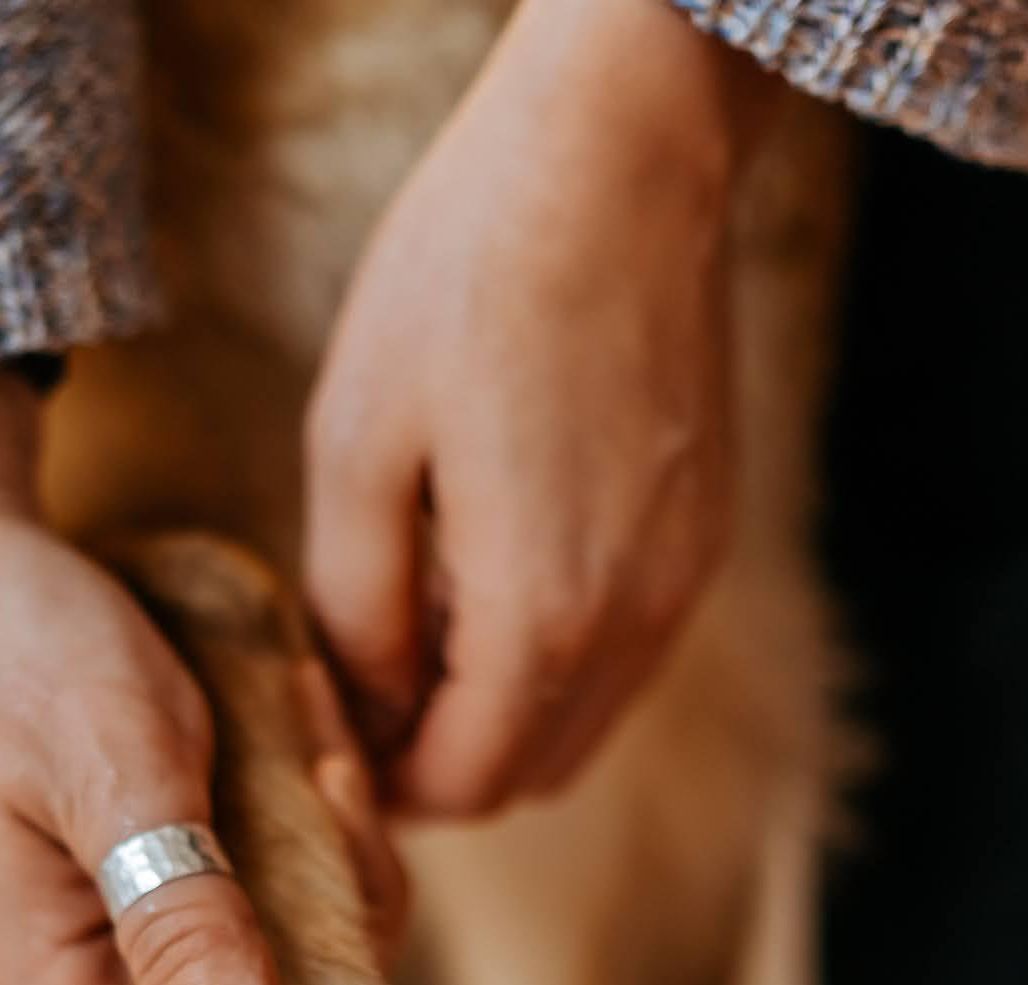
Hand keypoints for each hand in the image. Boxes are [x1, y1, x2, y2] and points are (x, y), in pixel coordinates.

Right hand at [0, 372, 402, 984]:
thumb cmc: (13, 654)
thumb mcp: (114, 778)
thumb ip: (180, 925)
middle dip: (339, 962)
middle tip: (329, 811)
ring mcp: (151, 935)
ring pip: (302, 979)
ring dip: (338, 874)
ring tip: (310, 754)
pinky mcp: (189, 879)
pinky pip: (293, 901)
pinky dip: (323, 831)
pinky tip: (304, 743)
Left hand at [304, 0, 775, 814]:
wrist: (620, 154)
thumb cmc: (467, 279)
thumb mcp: (357, 447)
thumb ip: (356, 607)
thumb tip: (366, 706)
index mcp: (544, 615)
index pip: (464, 786)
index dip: (382, 783)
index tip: (324, 725)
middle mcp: (638, 621)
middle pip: (531, 773)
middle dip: (438, 759)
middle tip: (356, 679)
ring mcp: (685, 578)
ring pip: (583, 718)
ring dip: (497, 708)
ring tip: (413, 617)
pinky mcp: (704, 531)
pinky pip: (624, 648)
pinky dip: (552, 651)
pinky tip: (486, 564)